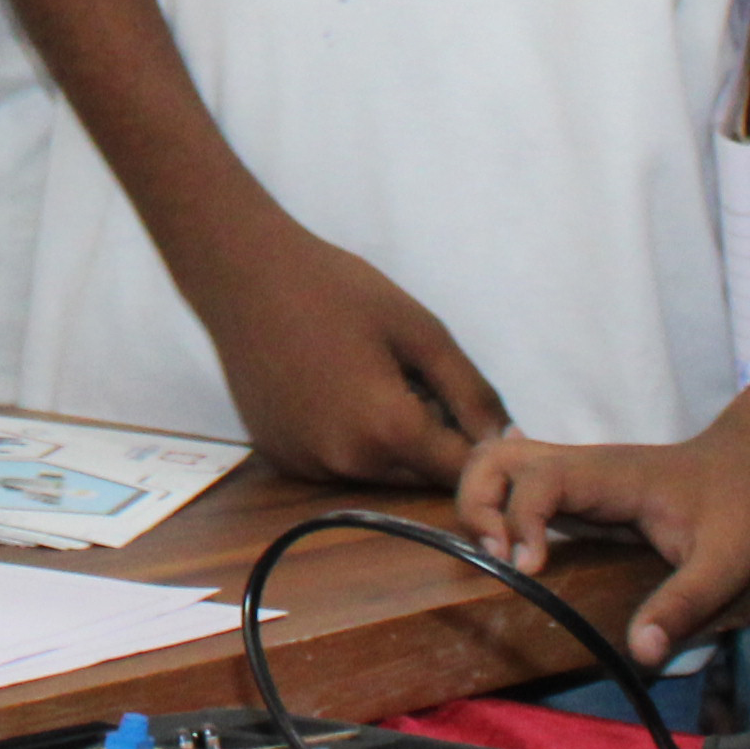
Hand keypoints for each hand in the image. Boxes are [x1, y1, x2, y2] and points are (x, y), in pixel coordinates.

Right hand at [195, 219, 504, 486]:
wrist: (241, 272)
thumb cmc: (336, 289)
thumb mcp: (420, 330)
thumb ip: (472, 391)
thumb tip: (508, 440)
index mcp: (387, 431)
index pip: (462, 471)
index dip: (481, 445)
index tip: (471, 408)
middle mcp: (347, 463)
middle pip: (419, 476)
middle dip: (433, 440)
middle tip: (415, 378)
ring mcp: (308, 465)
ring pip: (378, 473)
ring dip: (392, 443)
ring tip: (372, 377)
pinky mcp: (281, 457)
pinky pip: (338, 463)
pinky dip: (351, 439)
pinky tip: (333, 388)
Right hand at [462, 426, 749, 664]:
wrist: (743, 471)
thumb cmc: (733, 513)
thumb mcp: (723, 565)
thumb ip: (682, 605)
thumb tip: (640, 653)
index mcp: (605, 476)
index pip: (538, 480)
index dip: (520, 520)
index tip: (527, 570)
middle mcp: (575, 465)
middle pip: (493, 458)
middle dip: (477, 506)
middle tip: (499, 562)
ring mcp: (567, 472)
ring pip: (492, 462)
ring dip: (478, 504)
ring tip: (499, 558)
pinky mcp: (566, 487)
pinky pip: (510, 482)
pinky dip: (494, 506)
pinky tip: (512, 546)